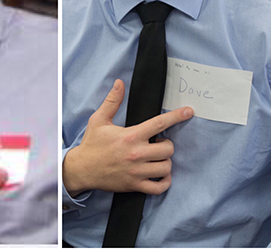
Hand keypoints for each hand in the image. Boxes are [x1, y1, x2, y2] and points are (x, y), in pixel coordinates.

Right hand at [63, 79, 192, 196]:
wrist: (82, 168)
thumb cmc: (92, 143)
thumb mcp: (99, 119)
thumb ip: (112, 101)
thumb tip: (119, 83)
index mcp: (130, 136)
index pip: (159, 123)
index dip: (177, 116)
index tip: (188, 111)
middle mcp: (136, 154)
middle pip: (168, 148)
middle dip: (167, 144)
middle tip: (158, 143)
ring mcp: (137, 172)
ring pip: (166, 167)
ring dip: (165, 161)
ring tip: (156, 157)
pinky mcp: (135, 185)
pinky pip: (159, 188)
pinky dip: (164, 182)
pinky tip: (160, 175)